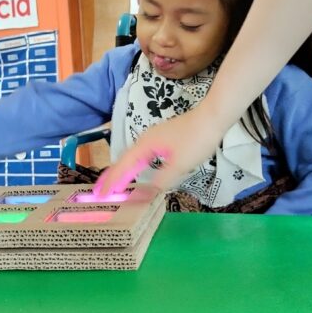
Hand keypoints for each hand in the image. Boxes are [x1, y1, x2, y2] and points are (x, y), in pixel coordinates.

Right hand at [94, 106, 220, 196]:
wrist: (212, 117)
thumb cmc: (196, 140)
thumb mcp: (179, 165)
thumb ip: (161, 181)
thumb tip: (144, 195)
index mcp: (145, 145)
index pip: (123, 167)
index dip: (112, 182)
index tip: (100, 195)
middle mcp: (144, 140)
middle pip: (124, 160)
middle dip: (111, 177)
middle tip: (99, 192)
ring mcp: (153, 137)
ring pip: (132, 157)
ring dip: (122, 171)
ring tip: (113, 184)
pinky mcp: (161, 138)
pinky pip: (140, 155)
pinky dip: (133, 165)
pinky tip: (136, 170)